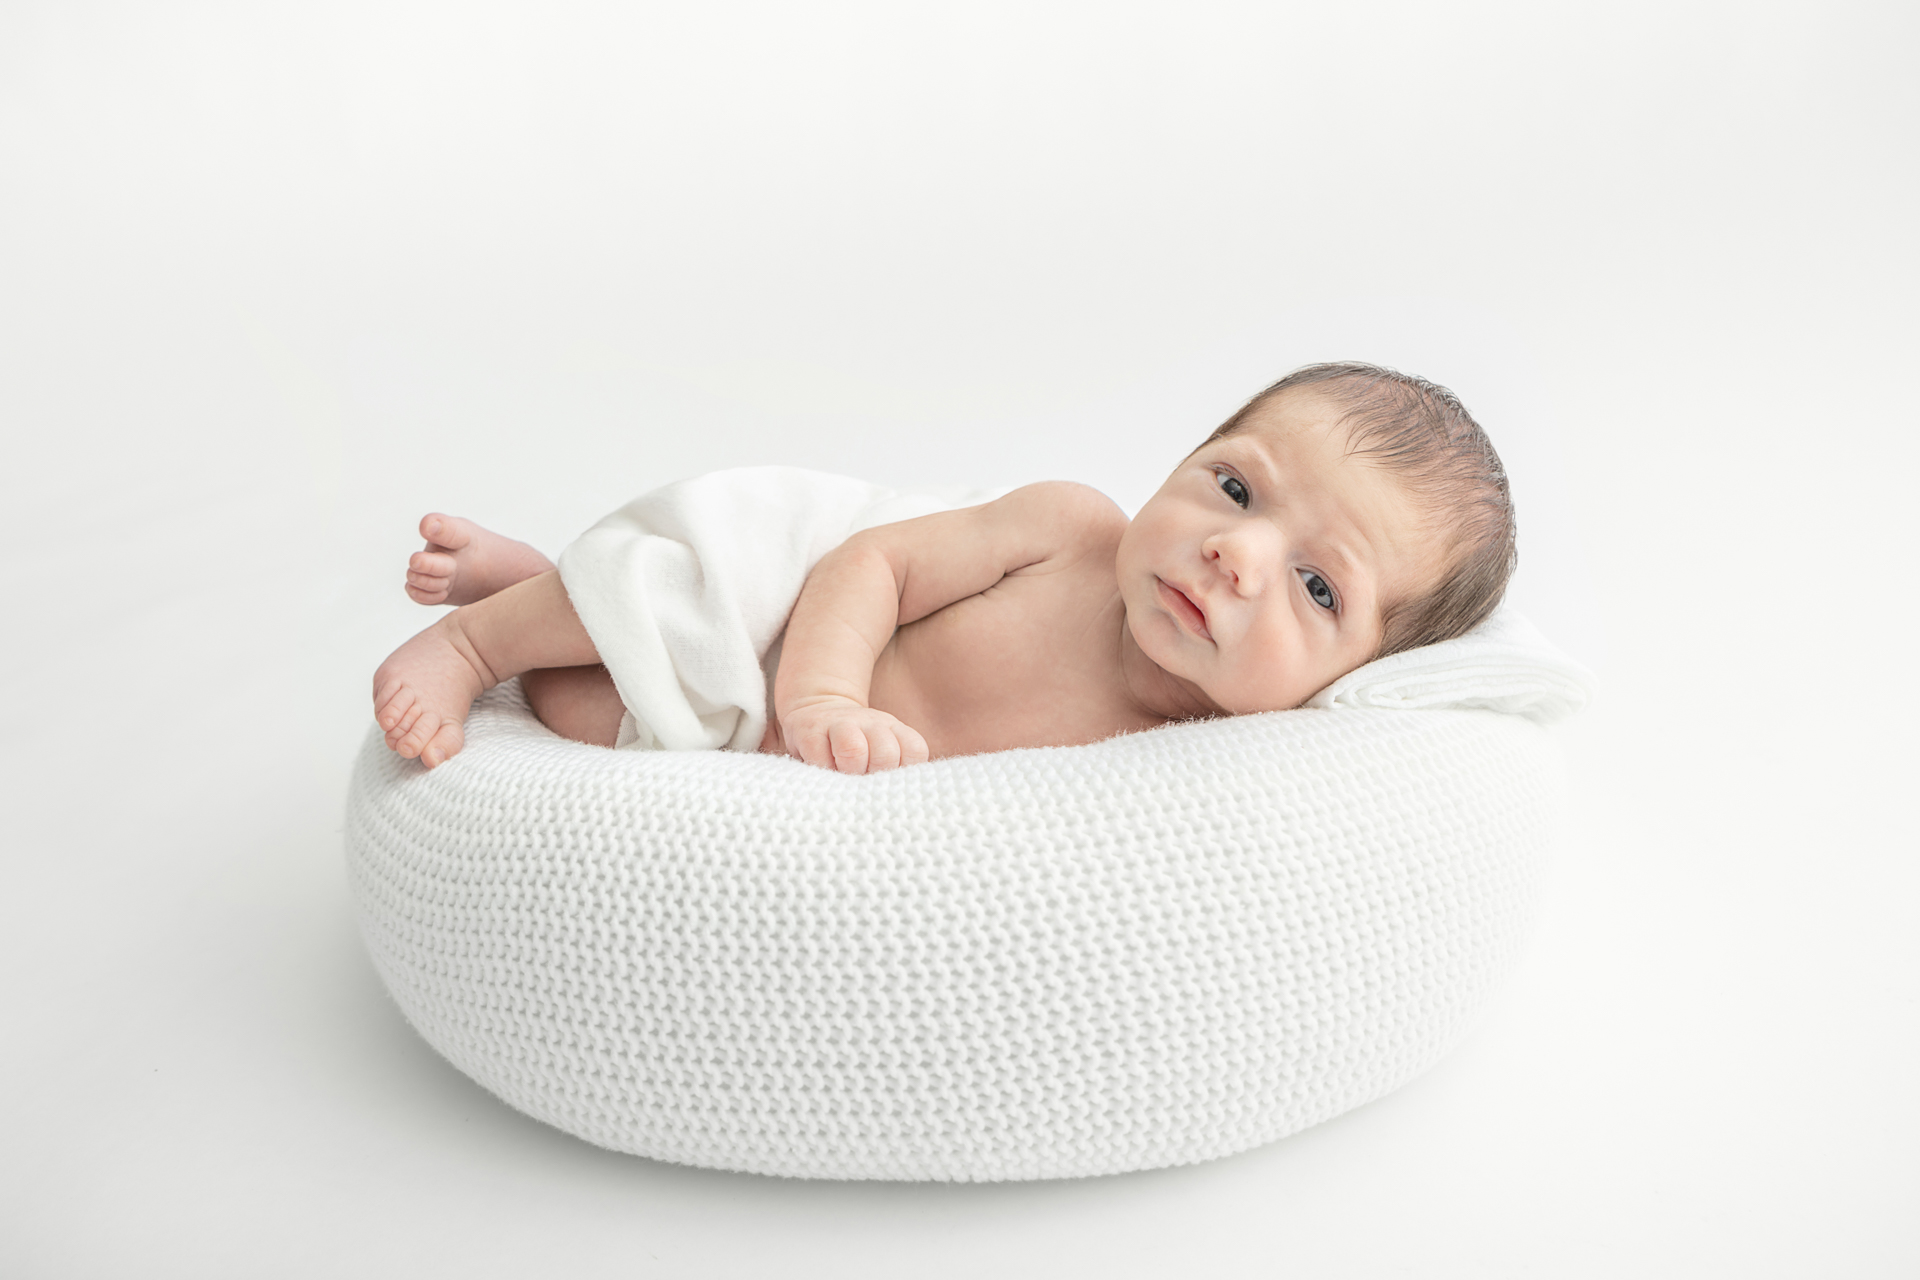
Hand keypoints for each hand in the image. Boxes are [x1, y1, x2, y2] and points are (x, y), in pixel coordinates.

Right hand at [778, 697, 929, 773]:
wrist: (817, 707)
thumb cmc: (855, 745)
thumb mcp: (880, 749)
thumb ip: (894, 770)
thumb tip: (902, 806)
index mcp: (893, 729)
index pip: (914, 751)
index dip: (902, 774)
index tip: (888, 783)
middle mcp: (871, 723)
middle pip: (886, 753)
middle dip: (875, 778)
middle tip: (864, 786)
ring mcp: (839, 723)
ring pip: (854, 748)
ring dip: (849, 772)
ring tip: (843, 780)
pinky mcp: (809, 730)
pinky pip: (818, 755)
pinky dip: (821, 771)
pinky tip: (822, 774)